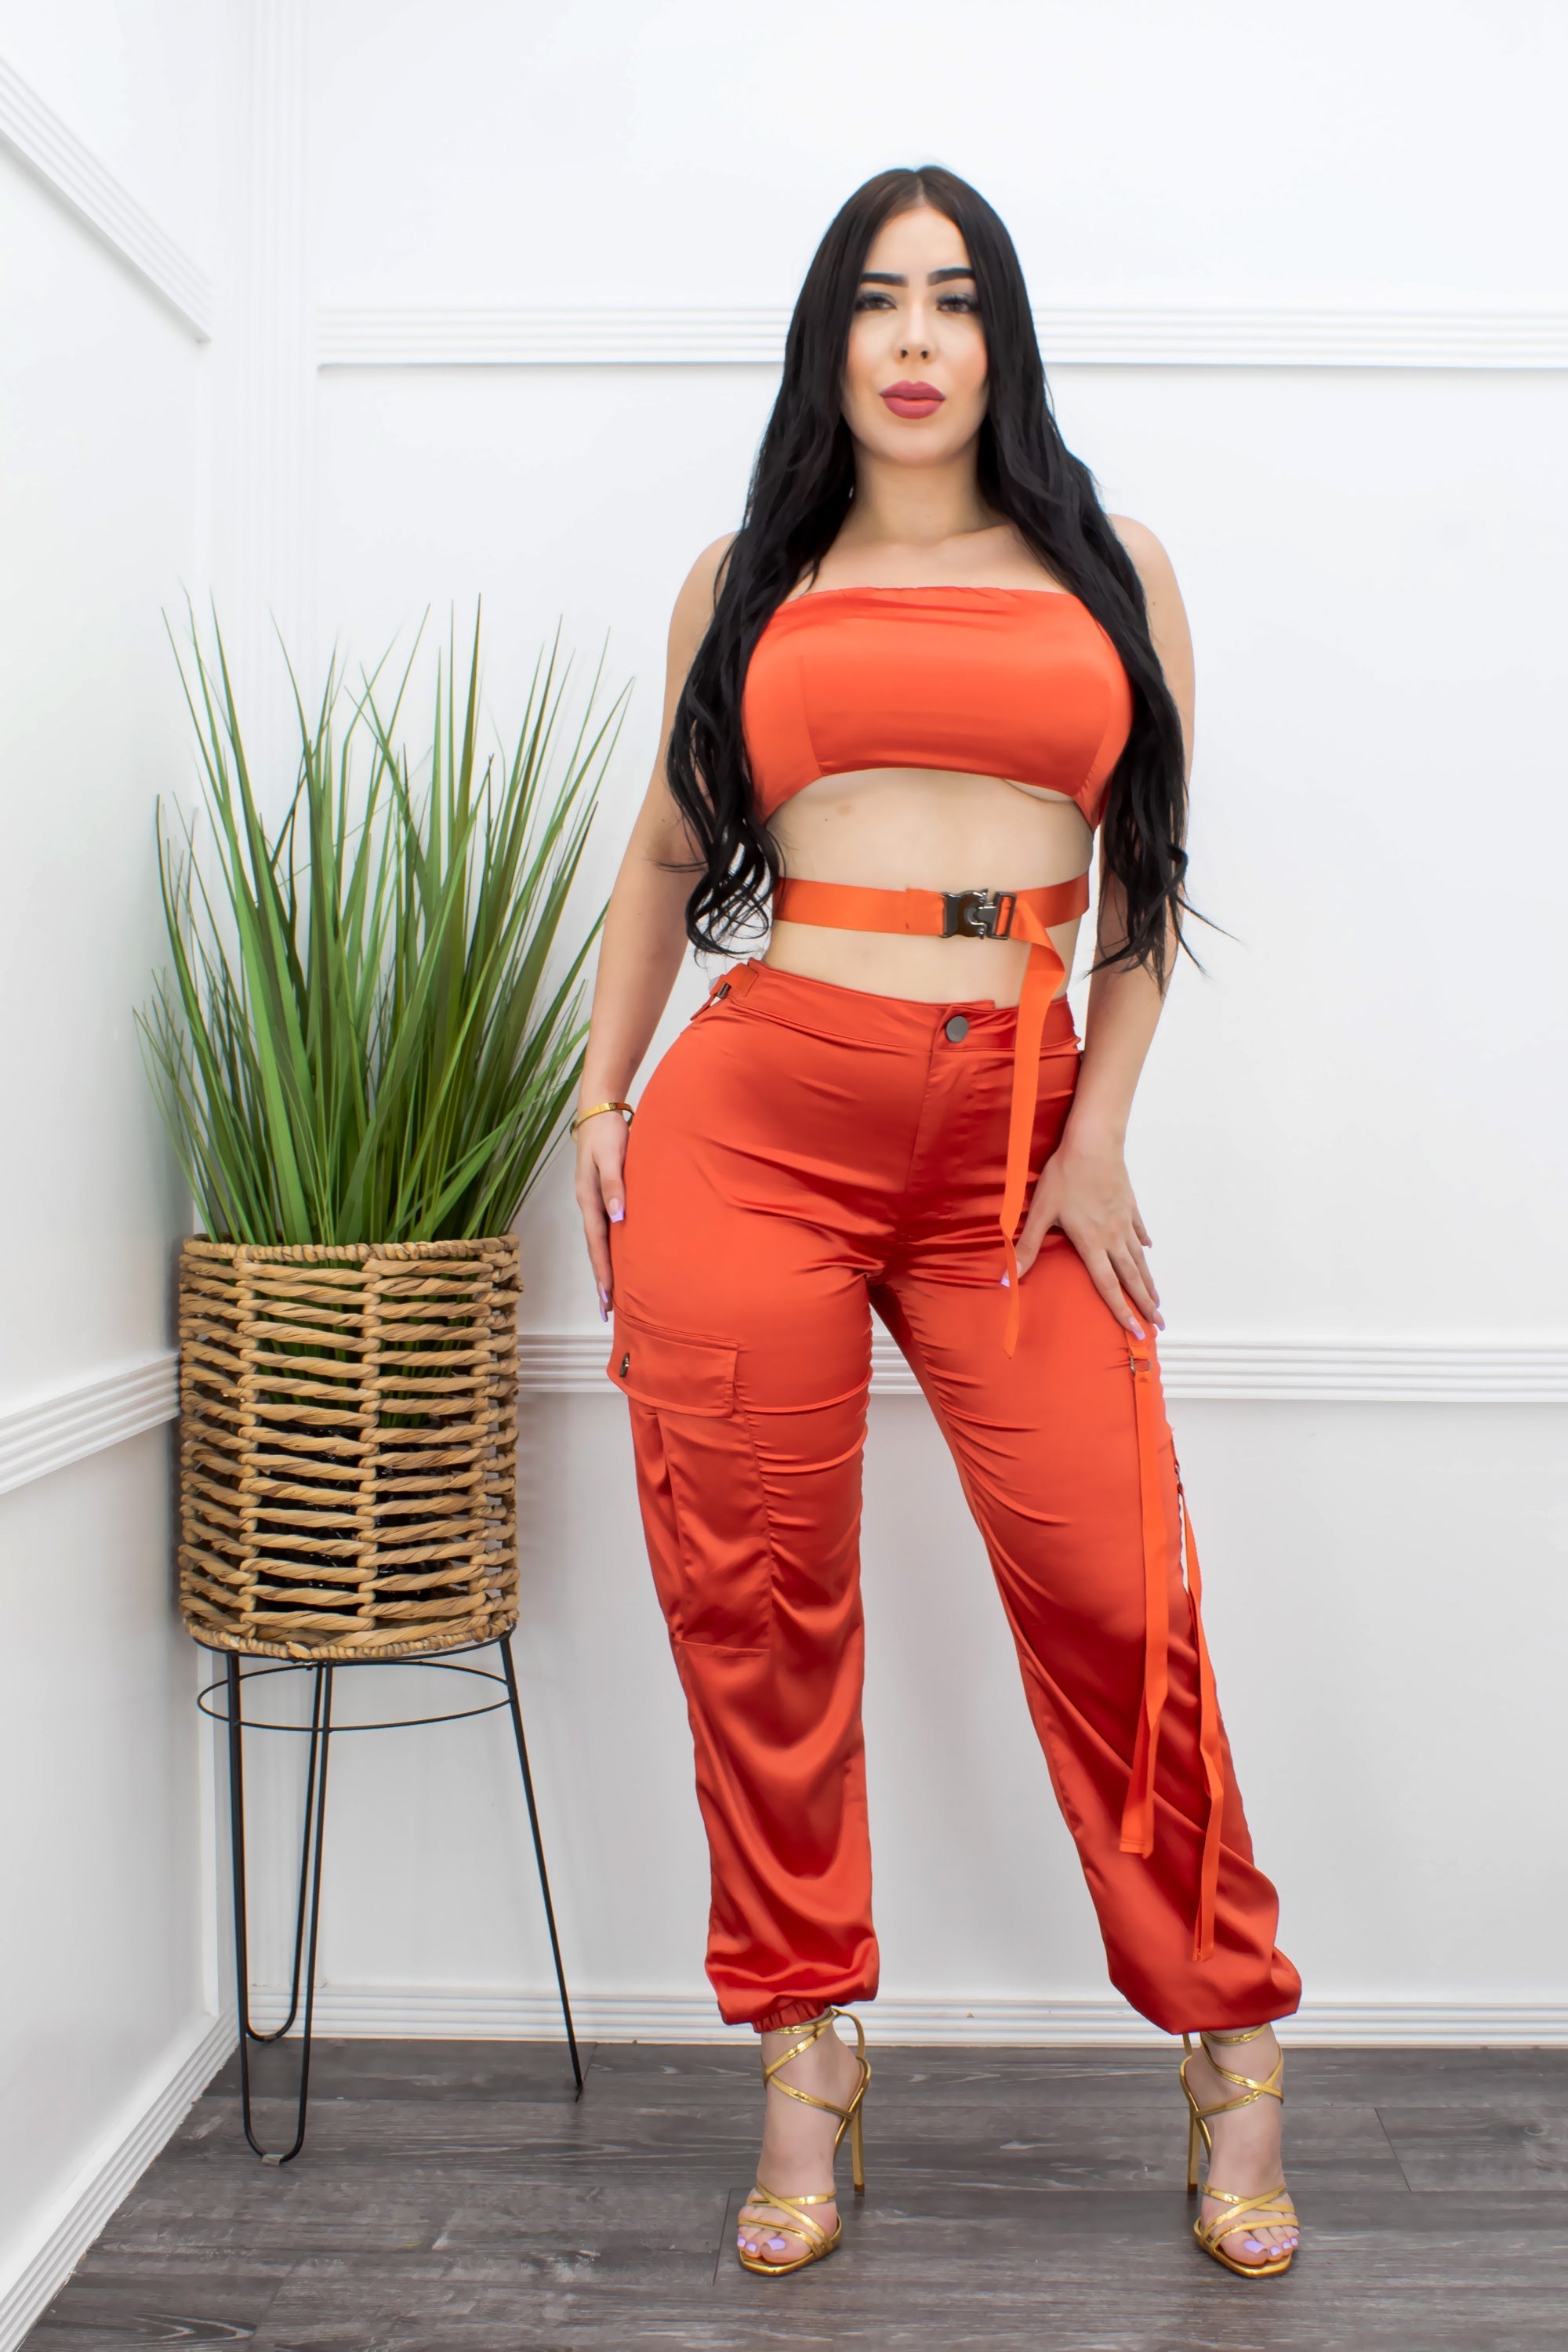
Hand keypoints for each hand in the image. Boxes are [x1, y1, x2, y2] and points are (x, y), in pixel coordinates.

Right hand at [573, 1111, 628, 1320]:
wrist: (599, 1110)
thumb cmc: (607, 1132)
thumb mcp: (611, 1155)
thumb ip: (615, 1185)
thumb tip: (618, 1217)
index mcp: (589, 1198)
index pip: (597, 1243)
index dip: (603, 1271)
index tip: (608, 1297)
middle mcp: (589, 1204)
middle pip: (595, 1248)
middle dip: (601, 1279)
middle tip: (607, 1311)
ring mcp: (594, 1201)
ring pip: (600, 1241)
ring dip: (605, 1267)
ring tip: (611, 1295)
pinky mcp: (603, 1195)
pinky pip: (606, 1229)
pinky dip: (610, 1248)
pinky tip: (618, 1259)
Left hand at [1017, 1129, 1162, 1337]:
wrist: (1093, 1143)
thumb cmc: (1065, 1176)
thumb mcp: (1041, 1212)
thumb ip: (1027, 1247)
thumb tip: (1007, 1277)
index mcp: (1092, 1244)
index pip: (1108, 1286)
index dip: (1121, 1311)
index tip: (1135, 1331)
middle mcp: (1113, 1237)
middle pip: (1131, 1278)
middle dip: (1144, 1305)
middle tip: (1158, 1325)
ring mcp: (1125, 1221)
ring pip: (1139, 1259)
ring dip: (1148, 1281)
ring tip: (1158, 1299)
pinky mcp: (1129, 1204)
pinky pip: (1138, 1230)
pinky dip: (1143, 1243)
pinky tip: (1148, 1249)